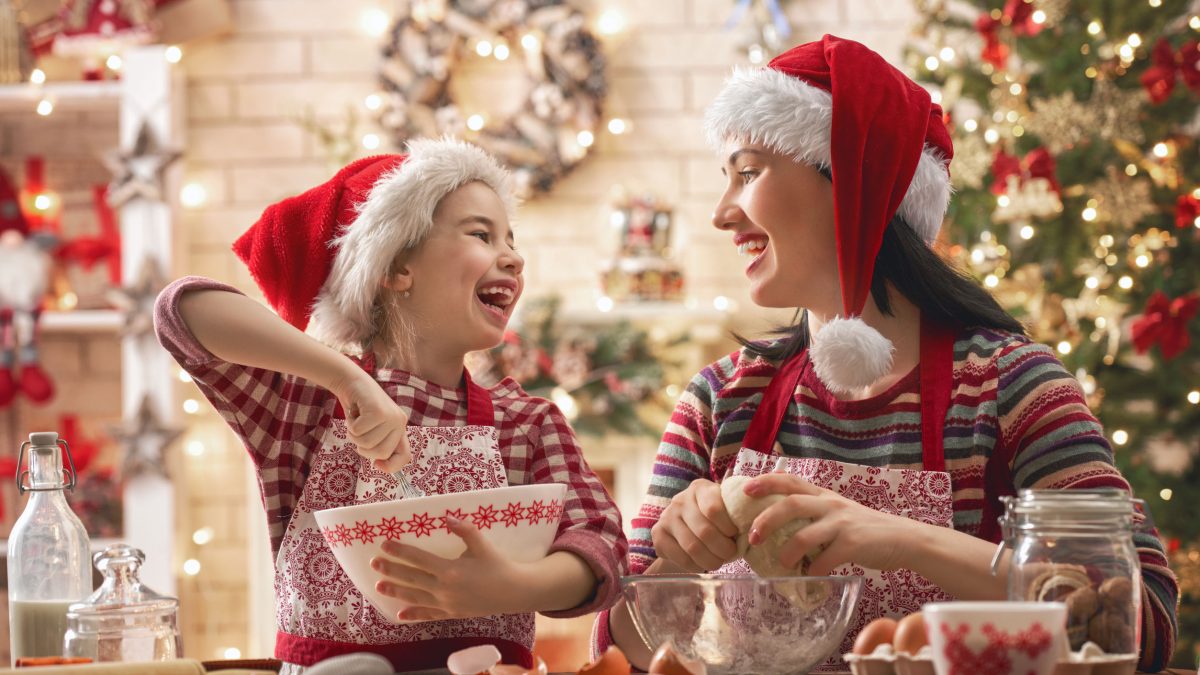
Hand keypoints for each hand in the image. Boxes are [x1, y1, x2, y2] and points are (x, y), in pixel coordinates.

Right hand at [331, 369, 410, 472]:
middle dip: (363, 448)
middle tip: (359, 432)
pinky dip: (350, 424)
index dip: (391, 466)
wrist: (352, 382)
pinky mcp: (378, 411)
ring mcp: (391, 416)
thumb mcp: (373, 428)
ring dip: (354, 434)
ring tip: (356, 420)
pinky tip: (354, 412)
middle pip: (380, 453)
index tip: (376, 464)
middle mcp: (400, 422)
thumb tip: (380, 464)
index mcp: (400, 428)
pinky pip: (357, 431)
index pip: (405, 456)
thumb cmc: (360, 409)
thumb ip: (379, 443)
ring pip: (366, 443)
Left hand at [370, 517, 526, 620]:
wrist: (513, 592)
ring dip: (396, 591)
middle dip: (391, 570)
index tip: (384, 545)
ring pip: (415, 597)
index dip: (400, 551)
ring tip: (379, 586)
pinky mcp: (451, 613)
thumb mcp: (482, 545)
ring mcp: (446, 603)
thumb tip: (447, 517)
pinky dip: (414, 614)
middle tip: (375, 563)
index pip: (418, 559)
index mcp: (450, 570)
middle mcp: (444, 588)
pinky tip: (400, 614)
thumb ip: (464, 530)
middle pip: (412, 578)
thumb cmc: (498, 565)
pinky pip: (428, 614)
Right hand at [650, 478, 738, 571]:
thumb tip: (754, 530)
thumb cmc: (715, 520)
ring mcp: (666, 517)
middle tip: (730, 554)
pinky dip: (695, 565)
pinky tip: (702, 563)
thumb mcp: (726, 510)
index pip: (714, 508)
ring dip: (711, 559)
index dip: (728, 527)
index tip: (736, 535)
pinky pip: (680, 556)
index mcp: (700, 488)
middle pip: (704, 531)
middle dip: (723, 548)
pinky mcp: (658, 535)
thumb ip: (737, 514)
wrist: (686, 529)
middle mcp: (680, 499)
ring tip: (719, 561)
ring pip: (692, 546)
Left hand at [743, 473, 924, 574]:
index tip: (745, 489)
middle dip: (766, 520)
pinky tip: (811, 576)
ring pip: (804, 534)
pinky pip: (826, 558)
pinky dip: (814, 569)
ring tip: (781, 563)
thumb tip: (777, 523)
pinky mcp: (854, 544)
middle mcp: (830, 504)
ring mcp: (843, 523)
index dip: (765, 482)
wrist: (904, 538)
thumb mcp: (837, 511)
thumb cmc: (864, 528)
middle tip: (753, 536)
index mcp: (823, 495)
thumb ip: (812, 513)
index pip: (790, 480)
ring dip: (787, 552)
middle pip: (790, 504)